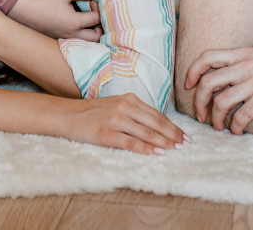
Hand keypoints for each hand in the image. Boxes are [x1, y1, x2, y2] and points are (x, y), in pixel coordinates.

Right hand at [8, 0, 102, 40]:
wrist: (27, 10)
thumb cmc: (46, 1)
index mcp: (76, 22)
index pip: (96, 18)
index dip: (97, 7)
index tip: (91, 1)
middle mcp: (73, 34)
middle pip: (96, 36)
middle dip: (100, 26)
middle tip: (95, 15)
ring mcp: (66, 39)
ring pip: (87, 42)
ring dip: (92, 33)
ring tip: (89, 22)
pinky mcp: (60, 40)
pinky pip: (77, 41)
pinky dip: (82, 36)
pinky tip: (78, 26)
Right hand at [60, 93, 190, 154]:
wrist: (66, 115)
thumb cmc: (91, 112)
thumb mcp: (115, 105)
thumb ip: (133, 111)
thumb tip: (155, 125)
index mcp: (128, 99)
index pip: (156, 114)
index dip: (172, 125)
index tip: (184, 135)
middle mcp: (124, 107)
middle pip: (155, 123)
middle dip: (174, 134)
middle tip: (187, 144)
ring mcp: (116, 121)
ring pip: (147, 133)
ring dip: (165, 142)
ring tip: (177, 149)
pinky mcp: (107, 134)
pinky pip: (132, 143)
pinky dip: (147, 148)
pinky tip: (158, 153)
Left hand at [185, 46, 252, 133]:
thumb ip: (251, 60)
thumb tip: (237, 69)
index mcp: (245, 54)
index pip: (208, 57)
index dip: (193, 71)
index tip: (188, 84)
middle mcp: (246, 66)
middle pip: (208, 82)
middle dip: (198, 101)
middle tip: (200, 115)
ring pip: (221, 102)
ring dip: (215, 118)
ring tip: (219, 127)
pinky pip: (241, 116)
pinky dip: (234, 127)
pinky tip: (237, 132)